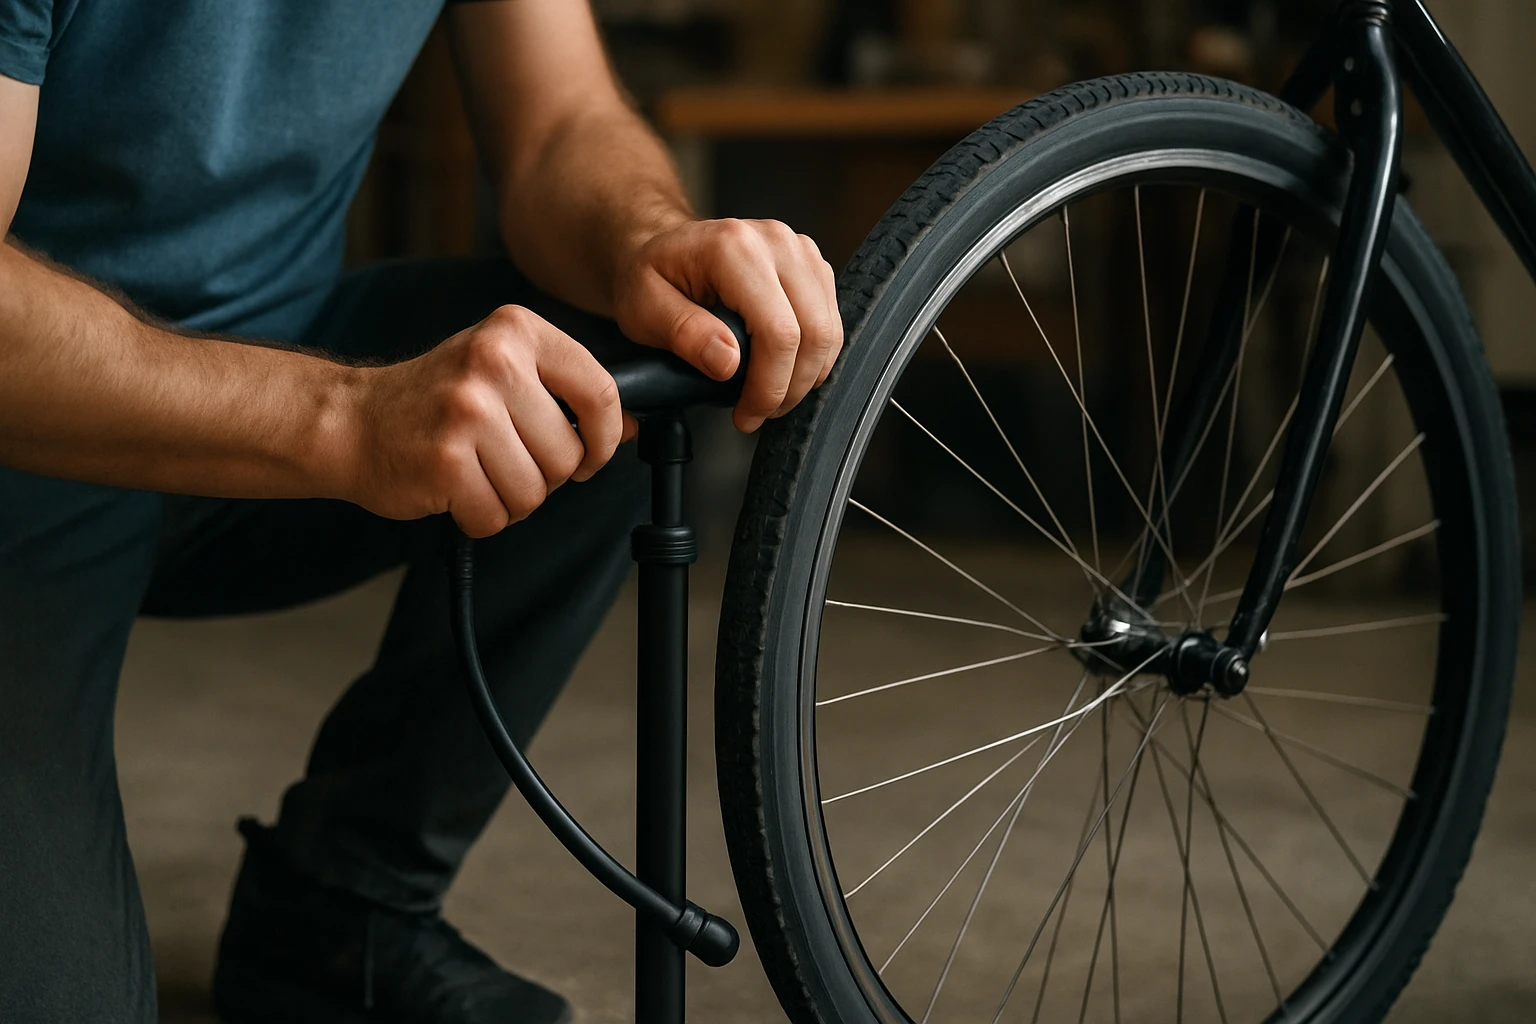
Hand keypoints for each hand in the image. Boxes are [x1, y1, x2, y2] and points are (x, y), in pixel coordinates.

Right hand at [342, 305, 633, 537]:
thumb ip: (564, 392)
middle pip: (567, 454)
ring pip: (536, 491)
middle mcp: (493, 363)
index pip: (599, 391)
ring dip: (512, 498)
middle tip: (505, 459)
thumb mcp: (502, 371)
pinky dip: (481, 516)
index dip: (605, 437)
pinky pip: (497, 515)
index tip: (592, 455)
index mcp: (516, 332)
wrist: (350, 420)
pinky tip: (455, 488)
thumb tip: (631, 427)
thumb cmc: (434, 399)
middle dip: (545, 474)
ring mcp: (468, 413)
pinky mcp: (446, 462)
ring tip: (477, 471)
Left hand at [612, 218, 842, 432]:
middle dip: (791, 387)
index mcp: (734, 248)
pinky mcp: (812, 265)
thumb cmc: (651, 276)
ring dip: (806, 375)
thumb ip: (686, 334)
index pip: (778, 331)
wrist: (662, 247)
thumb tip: (728, 363)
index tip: (748, 415)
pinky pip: (830, 321)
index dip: (769, 386)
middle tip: (760, 412)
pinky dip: (813, 356)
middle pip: (814, 333)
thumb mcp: (644, 309)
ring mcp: (799, 250)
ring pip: (828, 330)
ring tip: (769, 395)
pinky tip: (782, 370)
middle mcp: (775, 242)